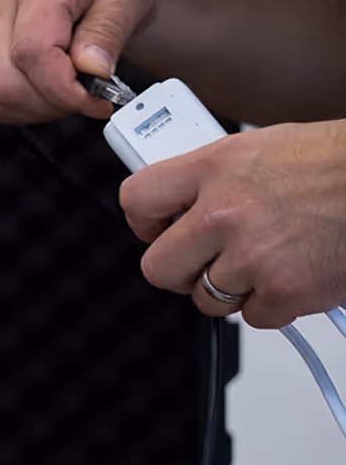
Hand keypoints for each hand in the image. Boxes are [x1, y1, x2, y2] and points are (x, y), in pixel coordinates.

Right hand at [0, 0, 159, 122]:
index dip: (64, 89)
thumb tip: (93, 70)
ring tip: (67, 87)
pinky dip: (18, 108)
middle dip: (54, 103)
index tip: (97, 99)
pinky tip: (43, 88)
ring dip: (36, 109)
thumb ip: (109, 29)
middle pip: (7, 86)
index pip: (32, 52)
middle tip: (88, 91)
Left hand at [121, 121, 345, 327]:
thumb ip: (215, 178)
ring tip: (267, 258)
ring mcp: (252, 256)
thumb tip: (178, 203)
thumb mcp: (264, 149)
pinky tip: (294, 271)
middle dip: (180, 270)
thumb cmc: (336, 164)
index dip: (144, 222)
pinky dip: (273, 303)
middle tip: (205, 260)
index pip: (137, 199)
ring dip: (232, 287)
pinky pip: (252, 316)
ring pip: (206, 298)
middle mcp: (226, 211)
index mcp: (216, 167)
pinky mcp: (282, 292)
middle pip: (158, 267)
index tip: (157, 228)